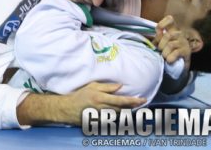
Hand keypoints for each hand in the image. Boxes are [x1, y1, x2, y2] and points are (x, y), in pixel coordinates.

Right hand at [17, 82, 144, 125]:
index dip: (133, 101)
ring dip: (127, 113)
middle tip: (142, 103)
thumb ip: (106, 86)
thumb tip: (120, 86)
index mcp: (101, 97)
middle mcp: (102, 108)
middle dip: (133, 107)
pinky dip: (118, 118)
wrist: (67, 108)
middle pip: (122, 110)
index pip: (121, 100)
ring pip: (119, 117)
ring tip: (134, 108)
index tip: (142, 99)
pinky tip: (122, 115)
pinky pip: (112, 121)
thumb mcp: (92, 86)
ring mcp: (100, 117)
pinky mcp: (98, 123)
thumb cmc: (80, 95)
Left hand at [153, 15, 191, 68]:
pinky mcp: (187, 51)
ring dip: (164, 52)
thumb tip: (152, 42)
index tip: (158, 30)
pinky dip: (170, 57)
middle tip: (160, 51)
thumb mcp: (162, 43)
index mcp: (172, 29)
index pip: (170, 20)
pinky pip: (176, 53)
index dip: (163, 23)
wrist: (180, 64)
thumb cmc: (169, 51)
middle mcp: (179, 34)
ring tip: (164, 56)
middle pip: (167, 35)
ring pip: (170, 44)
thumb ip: (157, 39)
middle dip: (161, 45)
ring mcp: (184, 42)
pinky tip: (169, 60)